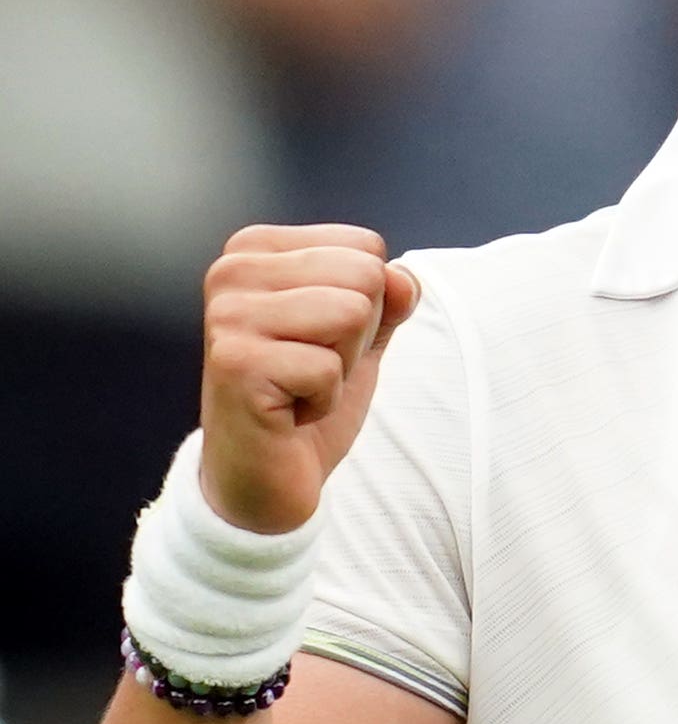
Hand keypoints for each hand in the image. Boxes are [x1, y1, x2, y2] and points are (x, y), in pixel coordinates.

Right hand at [198, 224, 420, 534]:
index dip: (366, 302)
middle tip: (311, 368)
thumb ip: (390, 293)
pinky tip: (288, 412)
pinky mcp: (235, 364)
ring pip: (351, 314)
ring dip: (343, 365)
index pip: (365, 247)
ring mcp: (228, 316)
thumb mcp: (361, 332)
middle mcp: (231, 271)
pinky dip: (325, 400)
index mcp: (257, 248)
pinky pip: (329, 367)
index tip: (319, 338)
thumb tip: (403, 277)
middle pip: (363, 275)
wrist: (264, 477)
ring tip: (301, 386)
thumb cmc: (307, 394)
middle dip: (358, 334)